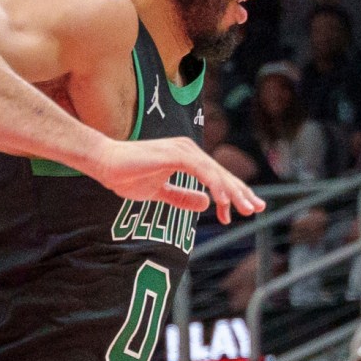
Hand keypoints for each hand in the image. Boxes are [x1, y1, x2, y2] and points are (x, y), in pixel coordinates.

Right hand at [86, 136, 263, 223]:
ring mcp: (182, 150)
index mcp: (187, 158)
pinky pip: (201, 171)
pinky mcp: (175, 154)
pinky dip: (214, 186)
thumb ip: (181, 197)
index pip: (216, 176)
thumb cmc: (127, 175)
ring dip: (231, 192)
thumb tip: (205, 203)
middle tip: (257, 209)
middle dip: (241, 192)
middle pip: (221, 173)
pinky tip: (223, 201)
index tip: (248, 209)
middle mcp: (188, 150)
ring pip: (215, 173)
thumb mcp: (160, 192)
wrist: (104, 164)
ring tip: (244, 209)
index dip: (234, 192)